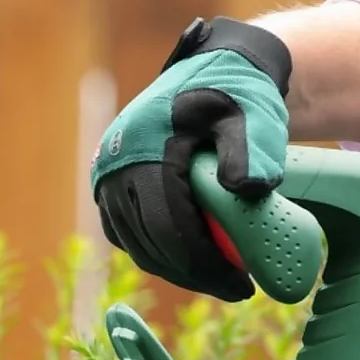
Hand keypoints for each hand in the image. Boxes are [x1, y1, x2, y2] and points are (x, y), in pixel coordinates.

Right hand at [90, 17, 291, 301]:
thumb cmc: (237, 94)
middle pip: (152, 244)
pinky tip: (189, 264)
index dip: (205, 266)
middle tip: (236, 291)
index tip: (241, 286)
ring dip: (174, 270)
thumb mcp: (251, 116)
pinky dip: (155, 253)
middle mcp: (117, 167)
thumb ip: (252, 151)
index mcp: (146, 152)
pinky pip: (126, 234)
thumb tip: (245, 190)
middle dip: (194, 276)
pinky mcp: (107, 184)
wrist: (213, 68)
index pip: (171, 228)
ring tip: (217, 280)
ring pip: (136, 245)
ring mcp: (107, 176)